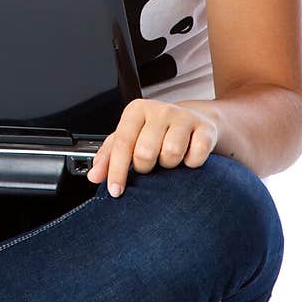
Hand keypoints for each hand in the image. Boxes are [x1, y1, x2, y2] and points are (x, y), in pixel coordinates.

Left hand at [85, 98, 217, 195]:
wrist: (192, 120)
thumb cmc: (155, 133)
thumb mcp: (129, 139)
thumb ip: (108, 156)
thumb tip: (94, 176)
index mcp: (136, 111)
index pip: (122, 144)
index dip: (117, 171)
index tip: (116, 191)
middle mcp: (160, 110)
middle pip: (145, 152)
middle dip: (146, 167)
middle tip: (151, 164)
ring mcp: (184, 117)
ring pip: (171, 154)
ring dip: (168, 165)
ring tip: (168, 158)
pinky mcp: (206, 129)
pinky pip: (195, 157)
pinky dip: (190, 164)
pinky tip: (187, 157)